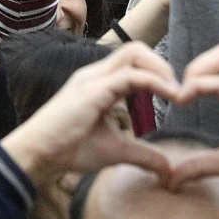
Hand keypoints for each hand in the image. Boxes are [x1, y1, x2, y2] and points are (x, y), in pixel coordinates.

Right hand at [1, 43, 182, 182]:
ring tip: (177, 92)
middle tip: (179, 91)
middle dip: (163, 65)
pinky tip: (169, 96)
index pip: (133, 60)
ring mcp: (92, 79)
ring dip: (161, 69)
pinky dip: (154, 82)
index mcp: (99, 81)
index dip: (159, 71)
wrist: (39, 154)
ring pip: (133, 54)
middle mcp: (95, 73)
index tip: (177, 95)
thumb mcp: (115, 150)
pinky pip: (129, 76)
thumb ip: (142, 155)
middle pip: (135, 49)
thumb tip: (167, 169)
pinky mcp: (92, 90)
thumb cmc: (69, 148)